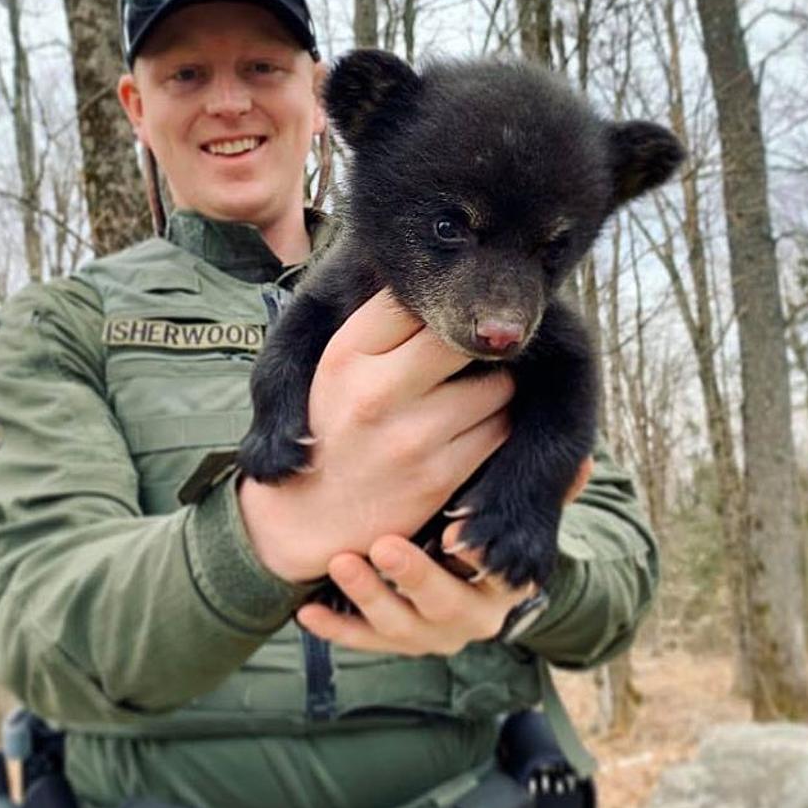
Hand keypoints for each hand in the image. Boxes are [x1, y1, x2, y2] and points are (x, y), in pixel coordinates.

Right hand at [238, 290, 513, 582]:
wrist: (308, 519)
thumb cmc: (330, 429)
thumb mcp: (335, 370)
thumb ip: (381, 329)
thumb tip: (441, 288)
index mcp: (345, 355)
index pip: (413, 300)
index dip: (438, 303)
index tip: (444, 313)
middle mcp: (376, 392)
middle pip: (463, 337)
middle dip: (474, 343)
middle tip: (470, 354)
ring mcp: (412, 437)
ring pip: (496, 384)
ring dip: (494, 386)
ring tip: (470, 393)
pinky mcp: (439, 477)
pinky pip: (499, 431)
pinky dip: (496, 425)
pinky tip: (473, 428)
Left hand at [295, 455, 594, 655]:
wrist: (461, 572)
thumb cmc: (485, 525)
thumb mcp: (512, 509)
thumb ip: (537, 487)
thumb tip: (586, 462)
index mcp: (504, 586)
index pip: (498, 580)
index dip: (478, 563)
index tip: (455, 542)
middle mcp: (472, 617)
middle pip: (446, 606)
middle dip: (414, 579)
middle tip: (385, 546)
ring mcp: (430, 635)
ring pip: (400, 629)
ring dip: (369, 599)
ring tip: (342, 562)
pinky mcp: (391, 640)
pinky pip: (362, 642)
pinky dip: (336, 628)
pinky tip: (308, 610)